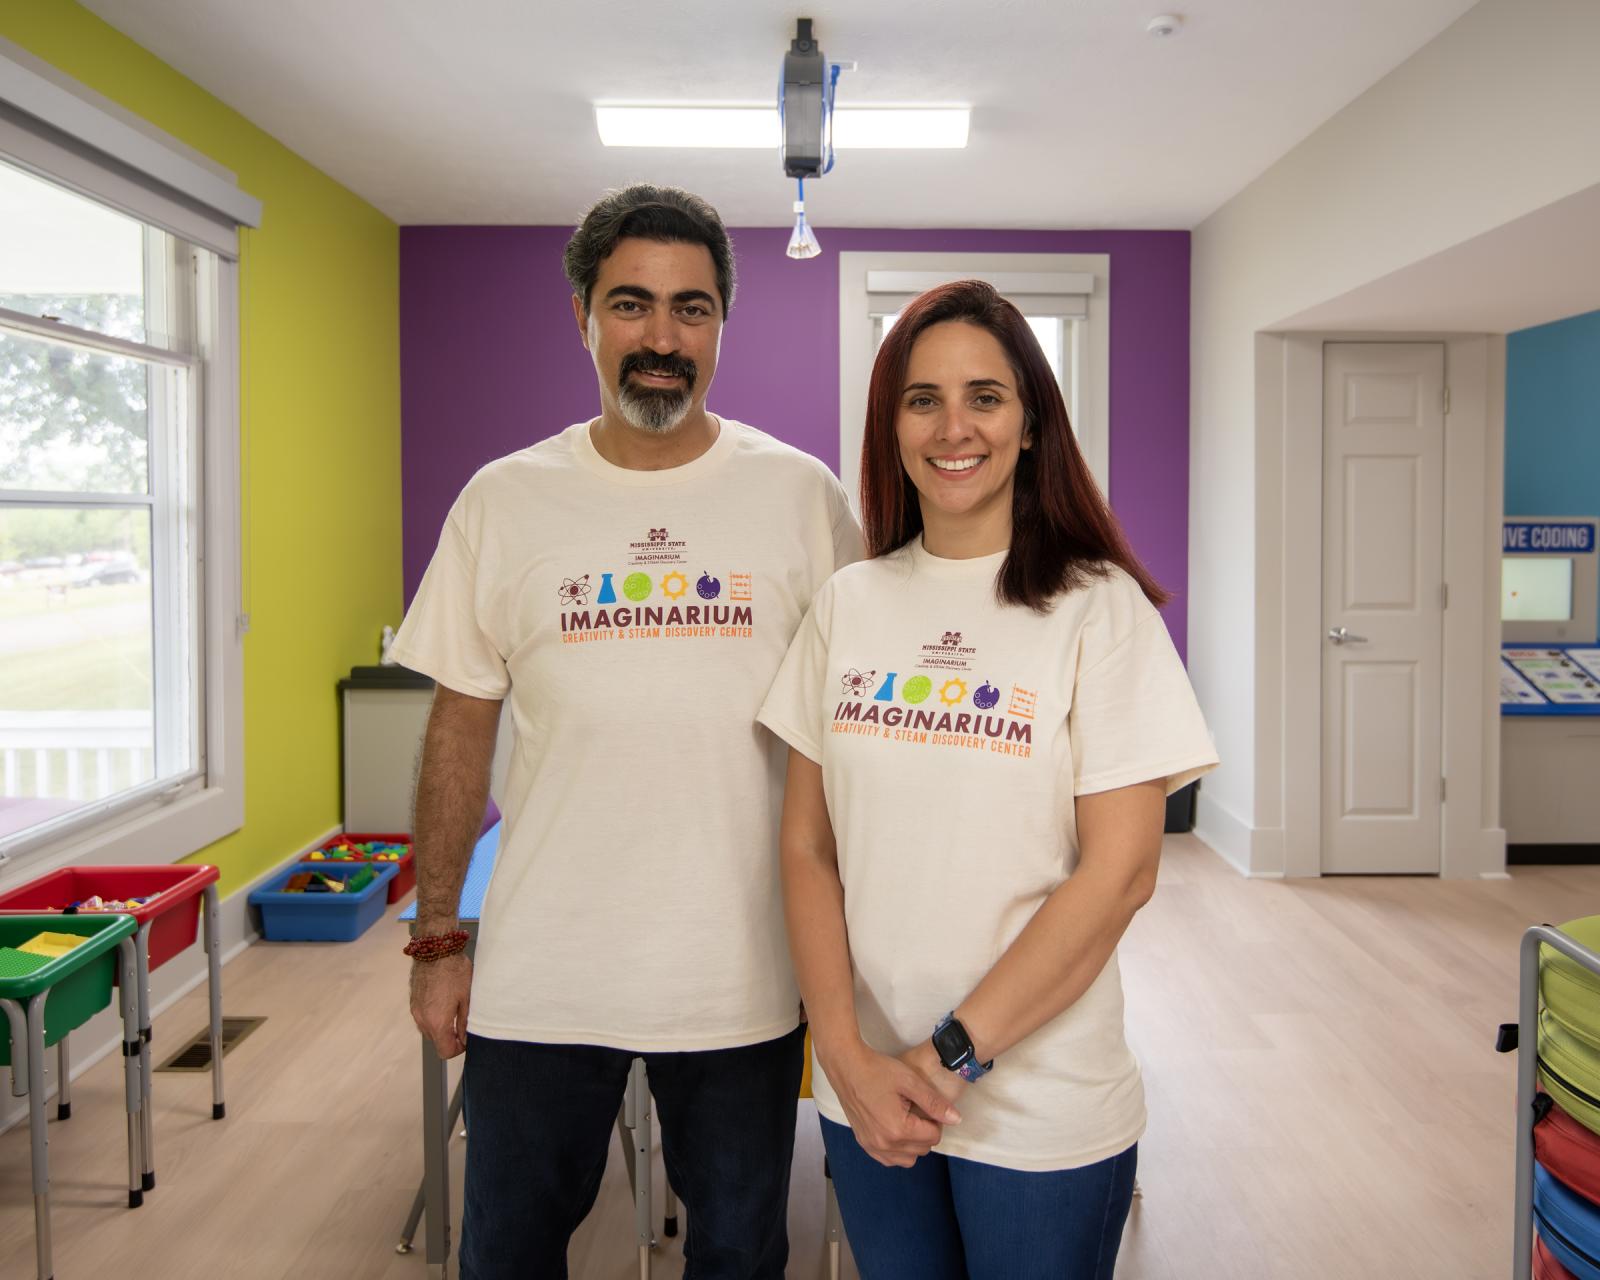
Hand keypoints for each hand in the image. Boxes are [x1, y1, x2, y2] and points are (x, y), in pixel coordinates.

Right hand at [410, 951, 471, 1057]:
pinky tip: (445, 1002)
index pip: (445, 1051)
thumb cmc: (454, 971)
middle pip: (436, 1042)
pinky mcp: (413, 1002)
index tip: (467, 1038)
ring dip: (441, 1028)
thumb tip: (465, 1038)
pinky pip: (423, 1018)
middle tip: (464, 1024)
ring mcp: (415, 1011)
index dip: (459, 1049)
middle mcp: (422, 1020)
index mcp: (437, 1022)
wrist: (435, 949)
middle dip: (450, 1038)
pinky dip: (434, 1017)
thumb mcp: (467, 998)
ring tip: (455, 1011)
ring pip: (429, 1030)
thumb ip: (465, 1022)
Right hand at [826, 1039, 961, 1167]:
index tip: (927, 1105)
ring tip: (907, 1120)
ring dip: (914, 1144)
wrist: (847, 1067)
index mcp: (898, 1129)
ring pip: (908, 1159)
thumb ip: (934, 1103)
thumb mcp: (911, 1081)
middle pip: (923, 1149)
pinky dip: (898, 1150)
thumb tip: (956, 1119)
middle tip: (918, 1110)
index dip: (936, 1120)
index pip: (933, 1136)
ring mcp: (872, 1146)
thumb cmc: (879, 1070)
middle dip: (926, 1132)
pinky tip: (895, 1130)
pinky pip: (890, 1160)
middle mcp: (885, 1144)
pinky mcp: (864, 1144)